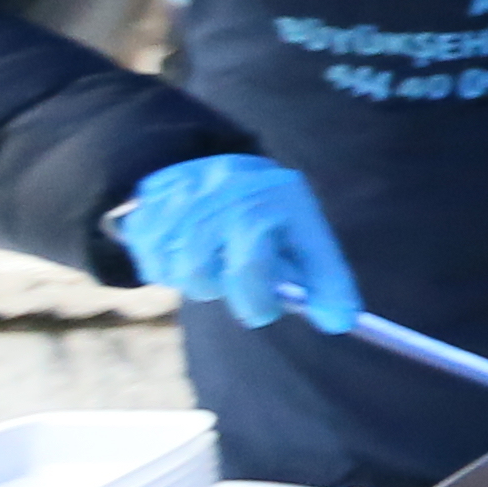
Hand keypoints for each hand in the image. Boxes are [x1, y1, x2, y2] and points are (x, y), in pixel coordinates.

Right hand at [113, 155, 361, 333]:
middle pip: (201, 270)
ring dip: (192, 279)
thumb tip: (340, 322)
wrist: (217, 165)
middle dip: (222, 291)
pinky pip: (147, 256)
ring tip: (213, 262)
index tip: (269, 313)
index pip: (255, 261)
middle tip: (241, 287)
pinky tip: (183, 250)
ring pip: (174, 268)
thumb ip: (326, 283)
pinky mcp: (151, 199)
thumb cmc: (273, 218)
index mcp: (277, 197)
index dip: (258, 300)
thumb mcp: (307, 239)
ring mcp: (186, 192)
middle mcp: (228, 189)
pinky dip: (163, 265)